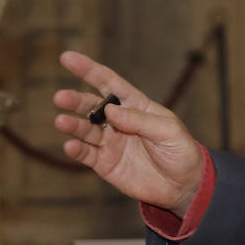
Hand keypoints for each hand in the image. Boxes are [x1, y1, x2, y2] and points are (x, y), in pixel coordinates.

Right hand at [53, 51, 206, 215]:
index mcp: (136, 106)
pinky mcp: (105, 163)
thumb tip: (111, 110)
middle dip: (75, 100)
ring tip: (61, 122)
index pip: (110, 83)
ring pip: (85, 129)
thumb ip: (140, 121)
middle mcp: (119, 121)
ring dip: (73, 125)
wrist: (184, 186)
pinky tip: (70, 146)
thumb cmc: (181, 152)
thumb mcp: (169, 132)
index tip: (67, 58)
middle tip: (60, 97)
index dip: (89, 70)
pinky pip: (87, 154)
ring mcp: (110, 142)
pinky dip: (77, 150)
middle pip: (92, 106)